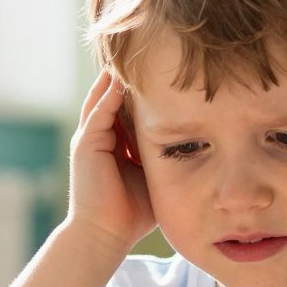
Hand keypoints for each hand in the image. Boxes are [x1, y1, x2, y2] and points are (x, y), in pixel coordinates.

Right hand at [66, 68, 155, 254]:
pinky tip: (122, 78)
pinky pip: (99, 112)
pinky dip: (109, 94)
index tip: (163, 73)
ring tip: (130, 54)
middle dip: (127, 78)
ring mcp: (89, 139)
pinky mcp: (86, 144)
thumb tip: (200, 148)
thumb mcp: (154, 177)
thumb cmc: (132, 214)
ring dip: (116, 78)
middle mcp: (99, 138)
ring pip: (103, 99)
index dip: (143, 92)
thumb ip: (166, 159)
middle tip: (146, 51)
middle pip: (113, 98)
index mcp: (113, 146)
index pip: (127, 110)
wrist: (105, 235)